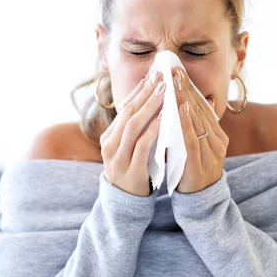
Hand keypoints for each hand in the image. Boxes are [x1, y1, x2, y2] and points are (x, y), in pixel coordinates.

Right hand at [99, 70, 166, 196]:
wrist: (126, 203)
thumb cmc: (134, 168)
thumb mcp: (132, 146)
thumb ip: (139, 126)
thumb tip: (154, 99)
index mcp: (111, 136)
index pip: (125, 106)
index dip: (141, 89)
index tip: (156, 73)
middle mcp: (110, 144)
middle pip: (129, 112)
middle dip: (146, 93)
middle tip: (162, 77)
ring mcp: (118, 157)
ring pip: (133, 126)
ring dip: (150, 107)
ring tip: (165, 93)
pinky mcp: (130, 170)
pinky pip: (142, 146)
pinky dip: (153, 131)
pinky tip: (165, 120)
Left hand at [172, 67, 228, 193]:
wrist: (200, 201)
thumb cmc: (193, 169)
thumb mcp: (197, 144)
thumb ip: (198, 125)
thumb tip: (202, 99)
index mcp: (218, 135)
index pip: (203, 106)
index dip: (190, 88)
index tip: (177, 71)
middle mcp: (218, 142)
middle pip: (201, 111)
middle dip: (186, 90)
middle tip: (174, 71)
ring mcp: (211, 154)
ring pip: (198, 123)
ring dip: (185, 102)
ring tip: (173, 85)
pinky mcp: (201, 166)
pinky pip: (193, 141)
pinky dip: (187, 125)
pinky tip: (180, 110)